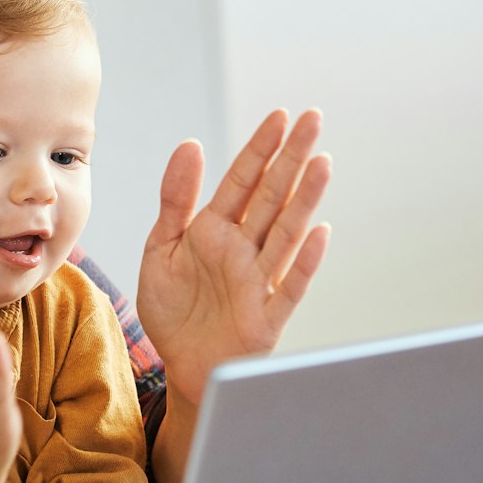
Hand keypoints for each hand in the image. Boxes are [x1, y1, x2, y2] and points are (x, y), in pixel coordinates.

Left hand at [138, 109, 331, 405]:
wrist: (180, 367)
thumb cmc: (174, 309)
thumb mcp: (160, 248)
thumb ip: (175, 199)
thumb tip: (190, 144)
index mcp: (214, 229)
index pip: (242, 180)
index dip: (260, 148)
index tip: (280, 116)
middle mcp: (242, 249)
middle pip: (271, 196)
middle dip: (291, 157)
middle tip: (313, 118)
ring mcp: (258, 280)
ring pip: (286, 232)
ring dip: (304, 199)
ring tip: (321, 162)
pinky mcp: (267, 316)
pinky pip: (289, 286)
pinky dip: (305, 262)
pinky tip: (320, 234)